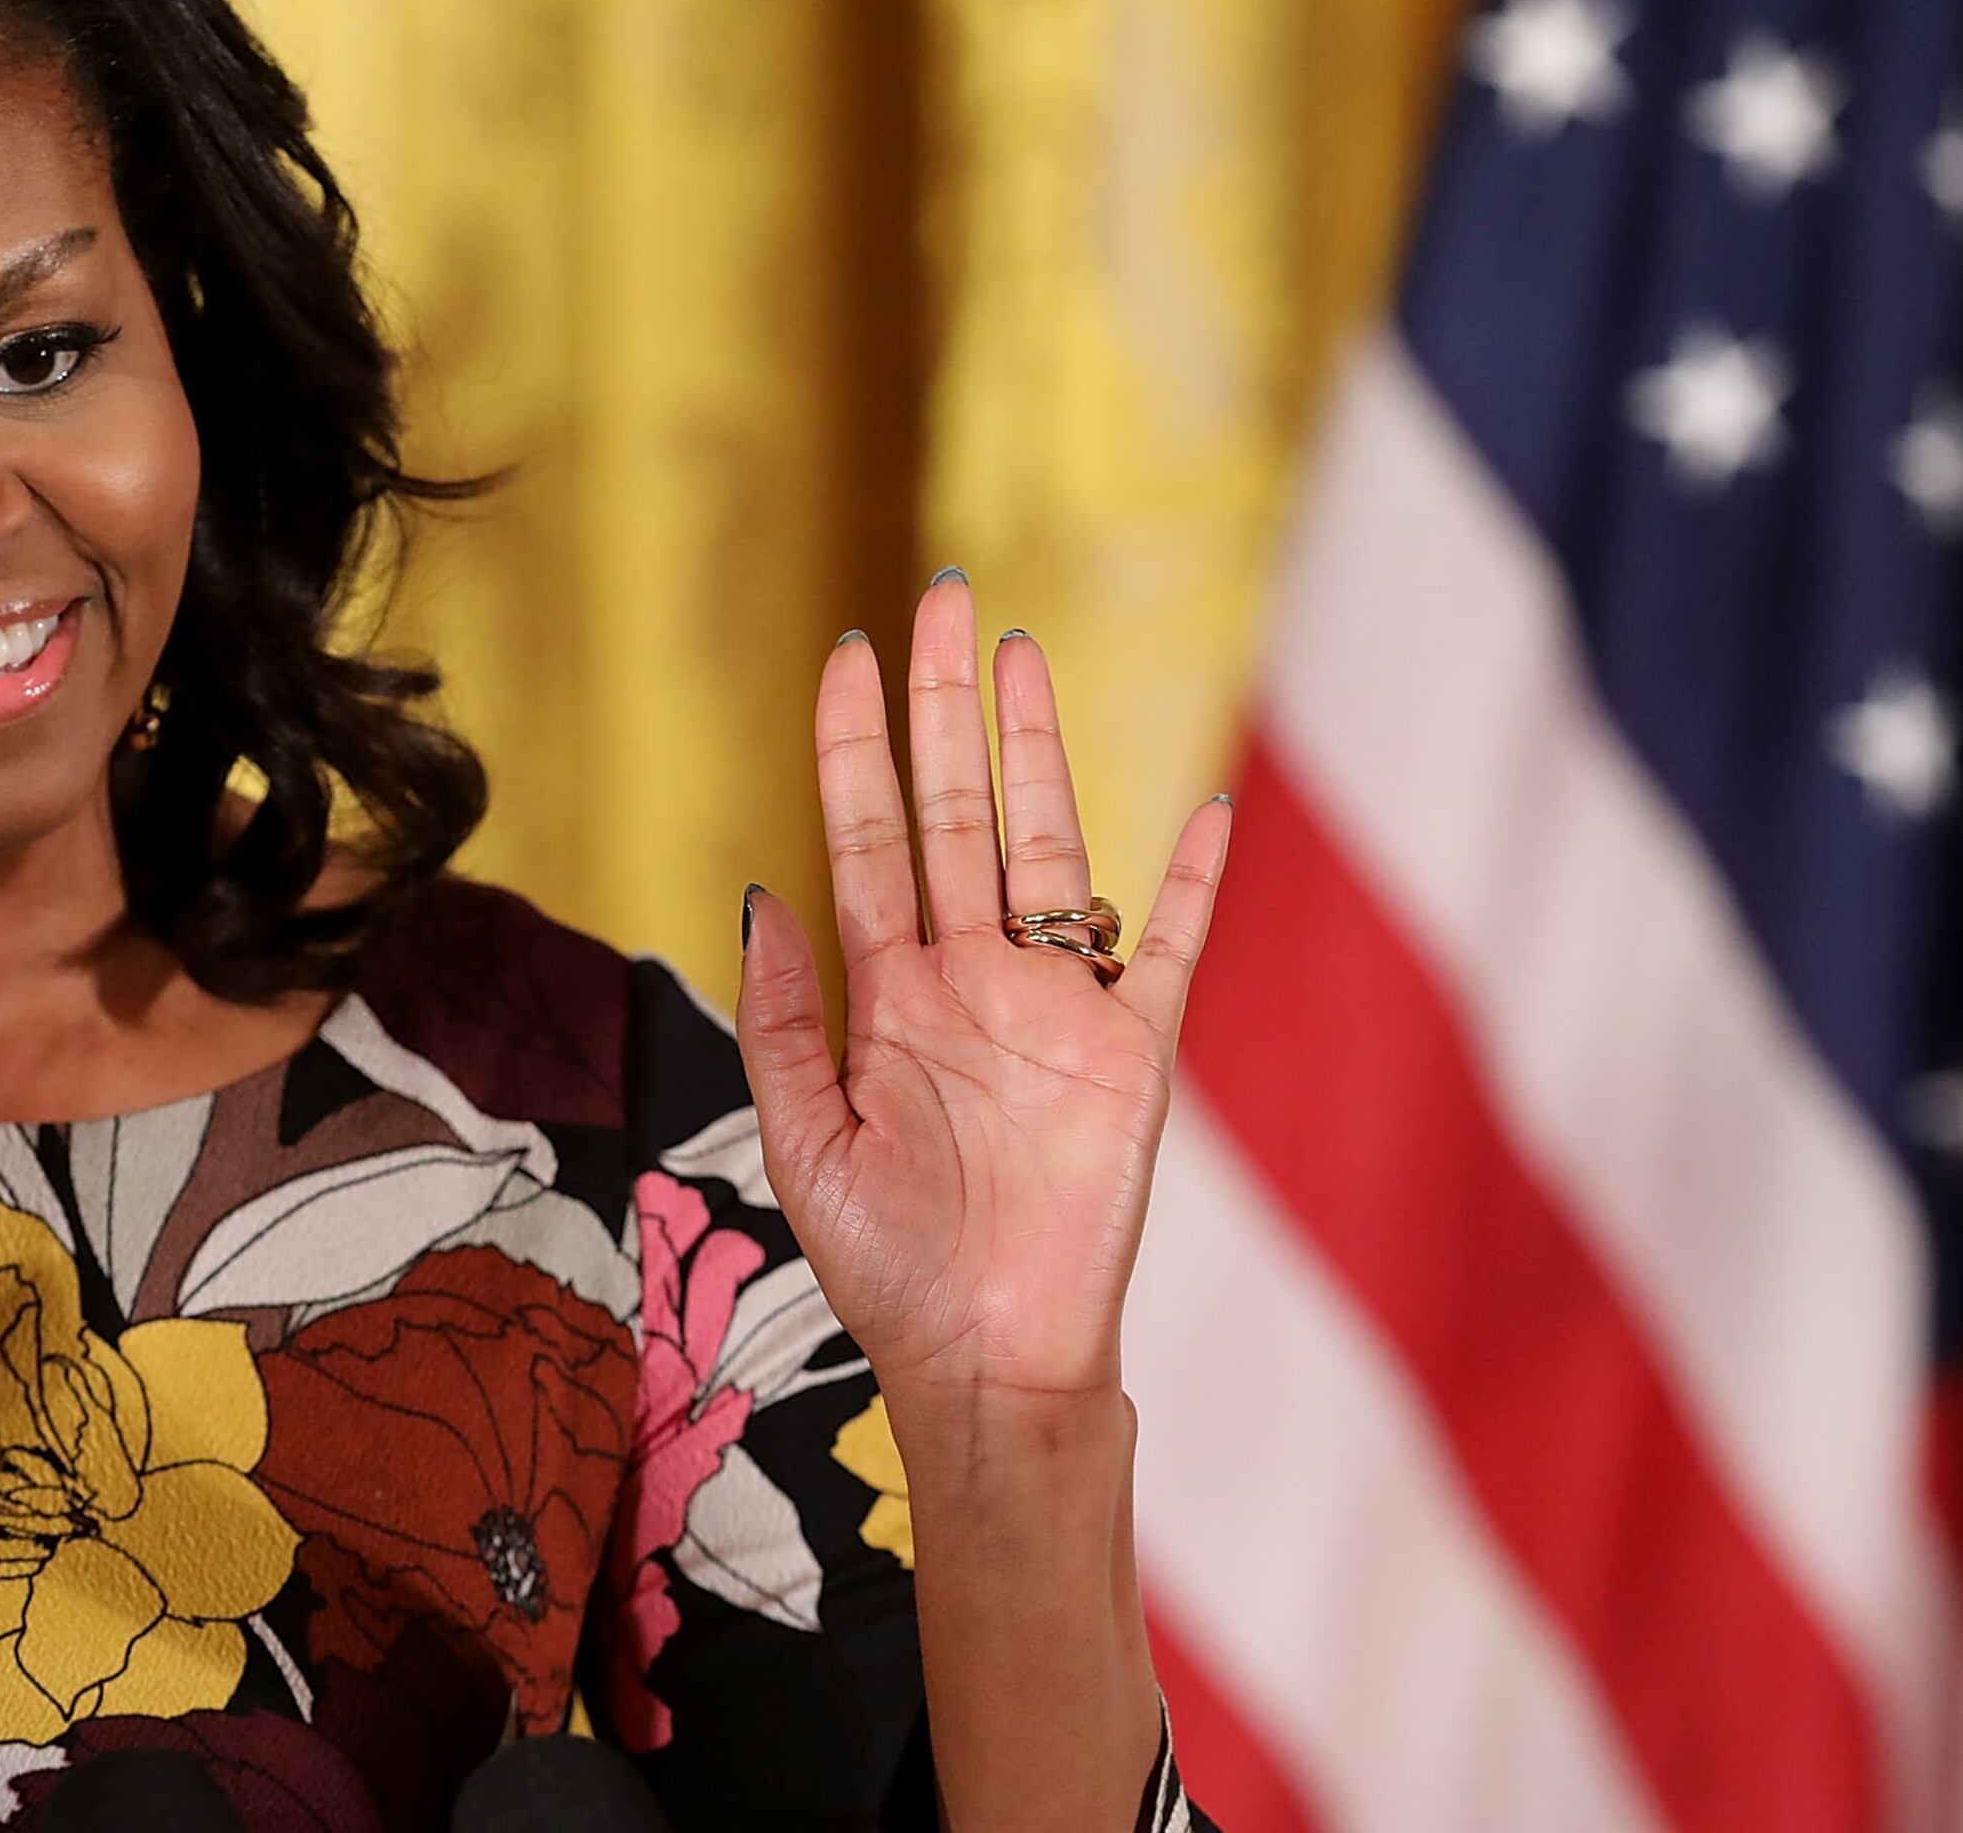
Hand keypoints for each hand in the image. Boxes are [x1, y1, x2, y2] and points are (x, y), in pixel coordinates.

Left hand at [737, 573, 1232, 1408]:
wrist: (986, 1366)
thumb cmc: (889, 1271)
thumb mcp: (804, 1144)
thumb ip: (787, 1019)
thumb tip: (762, 892)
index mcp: (888, 999)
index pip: (865, 839)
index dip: (853, 746)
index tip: (845, 653)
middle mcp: (970, 981)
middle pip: (954, 811)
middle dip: (942, 705)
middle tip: (942, 595)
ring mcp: (1053, 1009)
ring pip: (1043, 847)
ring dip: (1037, 750)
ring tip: (1021, 654)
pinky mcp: (1131, 1055)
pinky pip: (1164, 949)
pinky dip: (1187, 883)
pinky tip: (1200, 812)